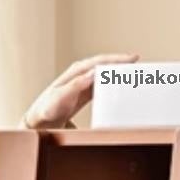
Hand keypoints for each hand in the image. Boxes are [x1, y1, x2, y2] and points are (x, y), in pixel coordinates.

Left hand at [23, 52, 139, 129]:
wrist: (41, 120)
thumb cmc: (48, 109)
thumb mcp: (60, 97)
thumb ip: (76, 85)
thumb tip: (93, 73)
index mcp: (76, 72)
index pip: (100, 62)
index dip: (117, 59)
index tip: (132, 59)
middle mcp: (81, 74)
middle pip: (105, 65)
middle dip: (122, 63)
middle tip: (138, 64)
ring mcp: (83, 82)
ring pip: (105, 74)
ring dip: (119, 72)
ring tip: (134, 73)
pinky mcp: (85, 92)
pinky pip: (103, 84)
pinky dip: (113, 83)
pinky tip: (121, 85)